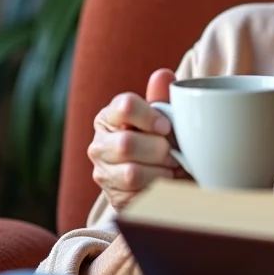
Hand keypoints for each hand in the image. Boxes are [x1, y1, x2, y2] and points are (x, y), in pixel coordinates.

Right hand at [87, 68, 181, 210]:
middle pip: (127, 144)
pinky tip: (165, 183)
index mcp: (110, 117)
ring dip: (160, 171)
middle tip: (174, 152)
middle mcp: (99, 145)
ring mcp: (103, 173)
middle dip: (159, 149)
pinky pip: (137, 195)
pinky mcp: (113, 198)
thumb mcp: (165, 118)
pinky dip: (158, 189)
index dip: (150, 116)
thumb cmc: (161, 140)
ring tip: (171, 167)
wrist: (162, 179)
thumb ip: (163, 97)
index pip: (126, 106)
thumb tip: (162, 75)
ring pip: (132, 172)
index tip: (167, 126)